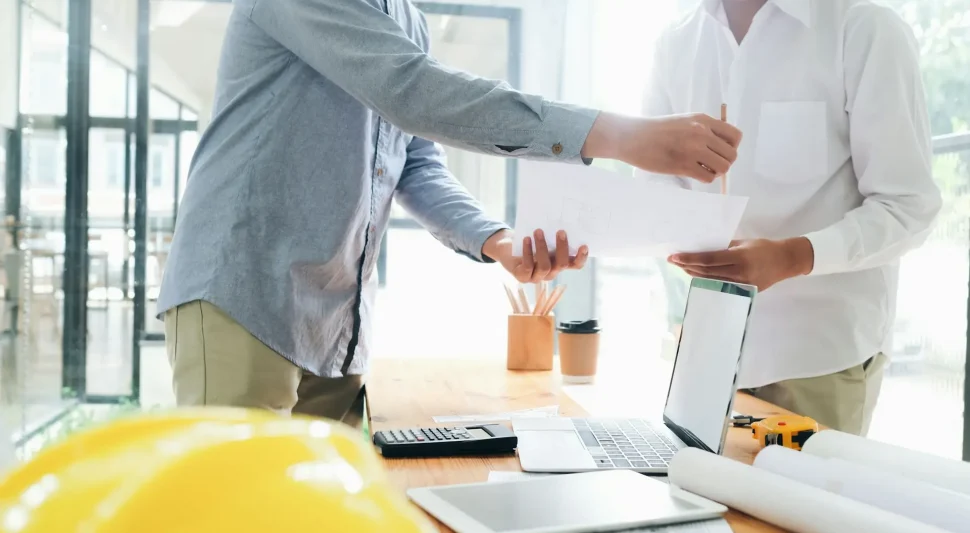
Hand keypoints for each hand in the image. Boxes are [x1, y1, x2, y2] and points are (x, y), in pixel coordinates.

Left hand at [482, 229, 588, 282]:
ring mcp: (537, 277)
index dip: (581, 258)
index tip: (584, 245)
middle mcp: (551, 272)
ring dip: (542, 247)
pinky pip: (528, 266)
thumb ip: (553, 236)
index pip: (575, 265)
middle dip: (562, 248)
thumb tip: (563, 221)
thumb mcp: (543, 237)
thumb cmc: (529, 240)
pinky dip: (528, 251)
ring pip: (545, 266)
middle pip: (561, 264)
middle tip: (561, 231)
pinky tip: (527, 239)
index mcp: (559, 263)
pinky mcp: (523, 277)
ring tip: (538, 231)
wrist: (507, 248)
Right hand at [582, 112, 741, 182]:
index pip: (735, 136)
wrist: (633, 136)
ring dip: (715, 171)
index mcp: (703, 120)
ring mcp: (692, 149)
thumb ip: (704, 130)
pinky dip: (704, 178)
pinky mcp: (683, 165)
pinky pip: (707, 177)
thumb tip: (722, 147)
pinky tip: (692, 172)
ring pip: (723, 168)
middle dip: (724, 162)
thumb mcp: (684, 121)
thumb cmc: (657, 130)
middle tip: (710, 163)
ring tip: (701, 168)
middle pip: (731, 155)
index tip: (719, 151)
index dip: (731, 147)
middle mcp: (701, 133)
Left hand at [667, 238, 814, 291]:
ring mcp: (740, 284)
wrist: (785, 261)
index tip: (675, 256)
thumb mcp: (744, 242)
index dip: (689, 259)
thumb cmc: (764, 247)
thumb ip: (724, 246)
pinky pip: (720, 285)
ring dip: (694, 274)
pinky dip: (706, 280)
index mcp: (739, 257)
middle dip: (687, 266)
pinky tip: (697, 275)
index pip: (708, 259)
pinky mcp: (742, 290)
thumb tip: (703, 247)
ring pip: (711, 280)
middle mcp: (739, 273)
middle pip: (706, 271)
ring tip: (681, 267)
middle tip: (673, 261)